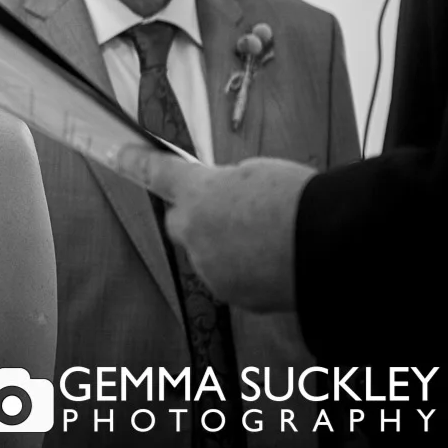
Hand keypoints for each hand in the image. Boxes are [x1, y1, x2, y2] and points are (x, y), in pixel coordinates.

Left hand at [107, 146, 317, 313]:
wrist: (331, 247)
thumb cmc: (299, 201)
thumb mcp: (258, 174)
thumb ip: (227, 185)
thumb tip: (221, 197)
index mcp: (198, 192)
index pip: (155, 171)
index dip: (133, 160)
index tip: (116, 153)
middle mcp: (193, 231)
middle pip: (180, 222)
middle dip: (198, 216)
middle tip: (234, 211)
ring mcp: (210, 267)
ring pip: (208, 253)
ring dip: (227, 246)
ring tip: (271, 239)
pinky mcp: (232, 295)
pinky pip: (231, 278)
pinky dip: (247, 271)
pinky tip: (277, 261)